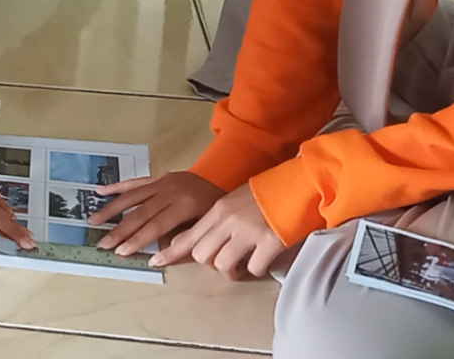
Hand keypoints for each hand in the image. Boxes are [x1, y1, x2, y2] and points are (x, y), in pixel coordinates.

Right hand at [90, 172, 224, 255]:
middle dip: (120, 230)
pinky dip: (117, 187)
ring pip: (132, 197)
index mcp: (184, 205)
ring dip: (112, 209)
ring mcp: (161, 183)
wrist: (223, 177)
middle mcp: (169, 192)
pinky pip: (134, 183)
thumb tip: (163, 254)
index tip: (122, 252)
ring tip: (94, 220)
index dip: (138, 240)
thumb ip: (186, 239)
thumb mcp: (208, 225)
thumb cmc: (216, 207)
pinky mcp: (157, 177)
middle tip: (103, 243)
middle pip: (140, 213)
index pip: (156, 226)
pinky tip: (100, 192)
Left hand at [149, 183, 284, 279]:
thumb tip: (192, 242)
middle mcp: (228, 220)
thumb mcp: (232, 202)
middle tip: (221, 262)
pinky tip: (261, 261)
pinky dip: (255, 269)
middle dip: (208, 263)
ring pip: (223, 264)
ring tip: (241, 265)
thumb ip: (214, 220)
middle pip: (201, 254)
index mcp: (218, 209)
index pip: (188, 234)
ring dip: (231, 270)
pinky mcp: (269, 242)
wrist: (296, 184)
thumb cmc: (265, 195)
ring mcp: (248, 231)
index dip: (171, 252)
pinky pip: (253, 268)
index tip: (157, 262)